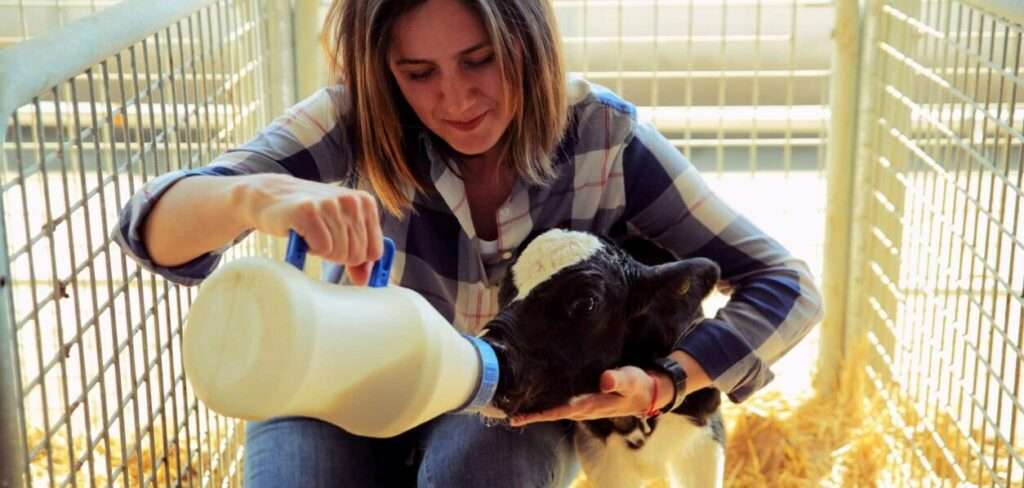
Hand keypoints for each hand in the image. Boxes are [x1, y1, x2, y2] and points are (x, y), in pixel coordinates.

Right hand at [234, 173, 382, 284]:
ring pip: (339, 253)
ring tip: (310, 233)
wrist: (269, 197)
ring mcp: (330, 204)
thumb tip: (364, 281)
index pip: (374, 252)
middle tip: (320, 238)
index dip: (355, 258)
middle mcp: (352, 200)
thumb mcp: (340, 231)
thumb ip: (358, 255)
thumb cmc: (309, 217)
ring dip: (322, 251)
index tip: (338, 245)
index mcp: (365, 202)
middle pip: (357, 255)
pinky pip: (322, 249)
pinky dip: (309, 248)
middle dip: (336, 254)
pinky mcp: (309, 211)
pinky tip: (301, 232)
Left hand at [508, 366, 673, 426]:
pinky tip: (535, 393)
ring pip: (553, 408)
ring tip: (512, 401)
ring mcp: (582, 405)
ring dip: (535, 407)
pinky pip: (560, 402)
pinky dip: (546, 399)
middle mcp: (581, 409)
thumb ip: (620, 380)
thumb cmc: (638, 385)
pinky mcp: (583, 398)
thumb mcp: (632, 381)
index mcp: (588, 405)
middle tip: (502, 407)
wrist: (647, 392)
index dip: (536, 414)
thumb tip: (605, 379)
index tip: (515, 417)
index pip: (556, 412)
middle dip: (528, 412)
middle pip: (549, 413)